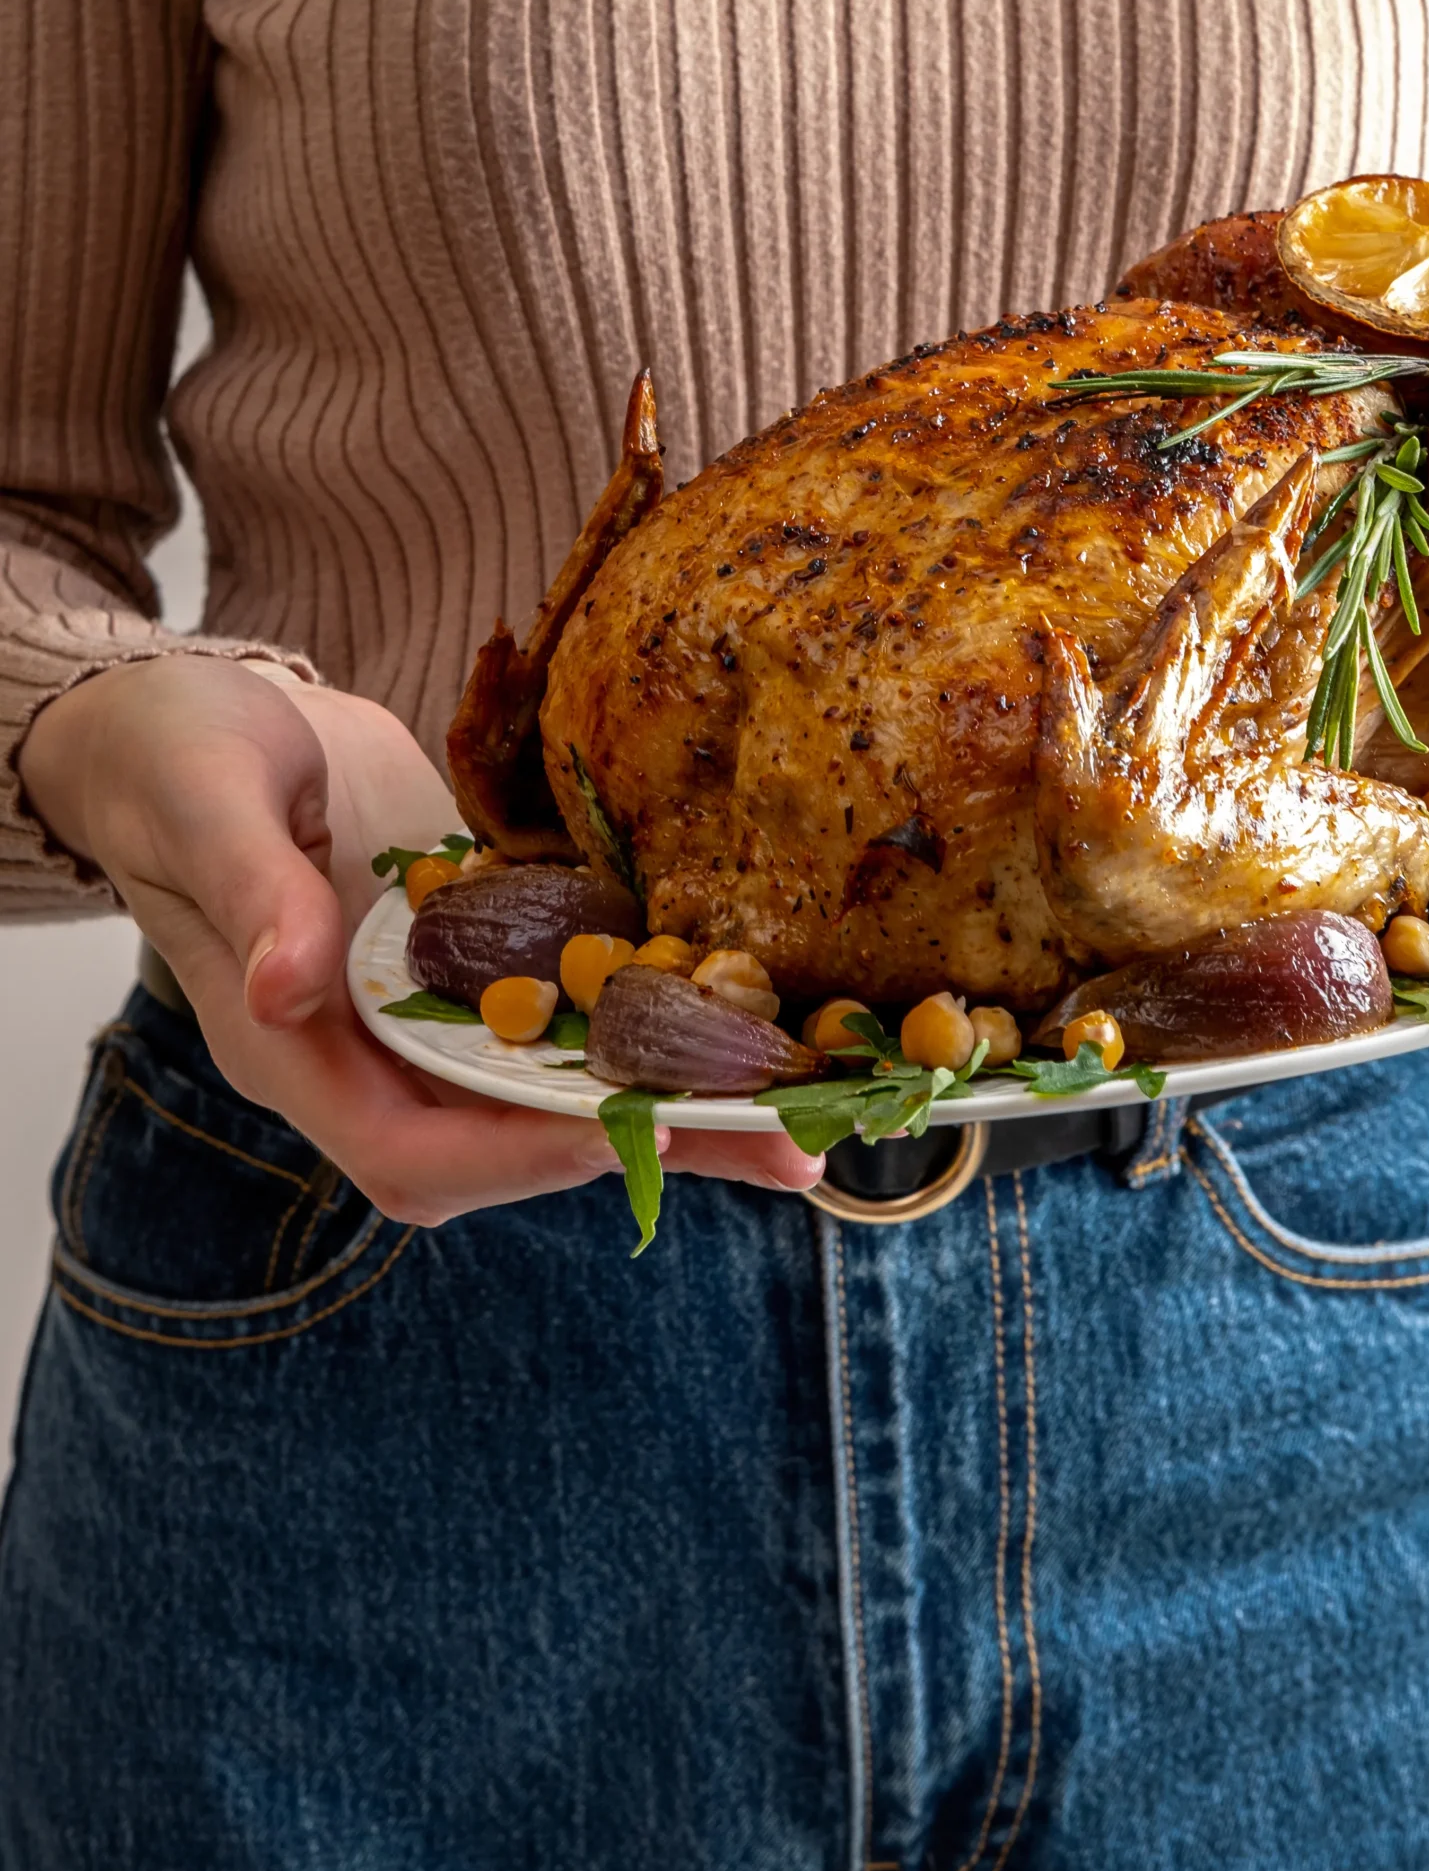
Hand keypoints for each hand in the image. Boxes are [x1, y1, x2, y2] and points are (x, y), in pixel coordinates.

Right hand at [18, 656, 820, 1221]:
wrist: (198, 713)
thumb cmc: (173, 755)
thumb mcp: (207, 803)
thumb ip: (255, 893)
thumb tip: (299, 988)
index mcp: (295, 1049)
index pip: (412, 1155)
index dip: (520, 1157)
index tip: (622, 1128)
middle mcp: (377, 1053)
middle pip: (523, 1140)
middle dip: (657, 1145)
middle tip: (793, 1140)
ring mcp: (437, 1012)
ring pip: (571, 1083)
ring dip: (687, 1096)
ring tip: (815, 1101)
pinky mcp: (486, 960)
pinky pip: (579, 1010)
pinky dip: (665, 1018)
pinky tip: (757, 1009)